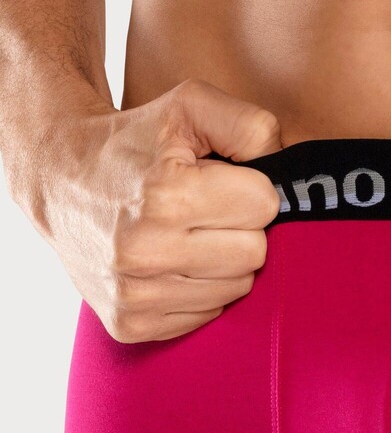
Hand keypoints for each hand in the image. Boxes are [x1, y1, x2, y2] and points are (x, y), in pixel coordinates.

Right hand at [15, 78, 282, 341]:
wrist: (56, 181)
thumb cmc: (132, 142)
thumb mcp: (188, 107)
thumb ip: (251, 126)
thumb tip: (290, 170)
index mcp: (166, 195)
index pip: (265, 205)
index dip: (248, 187)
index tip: (217, 180)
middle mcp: (146, 251)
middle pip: (255, 253)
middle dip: (239, 227)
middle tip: (203, 210)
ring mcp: (136, 295)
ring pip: (236, 289)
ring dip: (221, 261)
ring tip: (184, 235)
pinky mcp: (131, 325)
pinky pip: (207, 315)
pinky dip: (198, 290)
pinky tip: (169, 263)